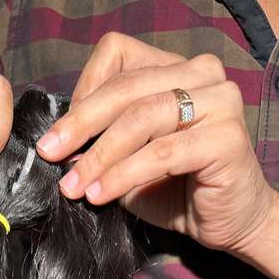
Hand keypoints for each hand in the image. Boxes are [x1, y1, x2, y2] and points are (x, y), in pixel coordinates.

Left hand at [35, 32, 274, 253]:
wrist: (229, 223)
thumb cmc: (176, 190)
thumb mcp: (128, 161)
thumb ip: (101, 141)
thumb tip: (59, 143)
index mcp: (176, 68)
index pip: (118, 55)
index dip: (83, 91)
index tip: (58, 134)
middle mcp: (202, 74)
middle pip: (125, 88)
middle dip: (80, 124)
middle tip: (50, 154)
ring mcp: (220, 100)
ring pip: (141, 118)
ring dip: (100, 156)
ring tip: (74, 186)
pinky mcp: (228, 137)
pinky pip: (162, 152)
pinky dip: (124, 174)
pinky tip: (101, 195)